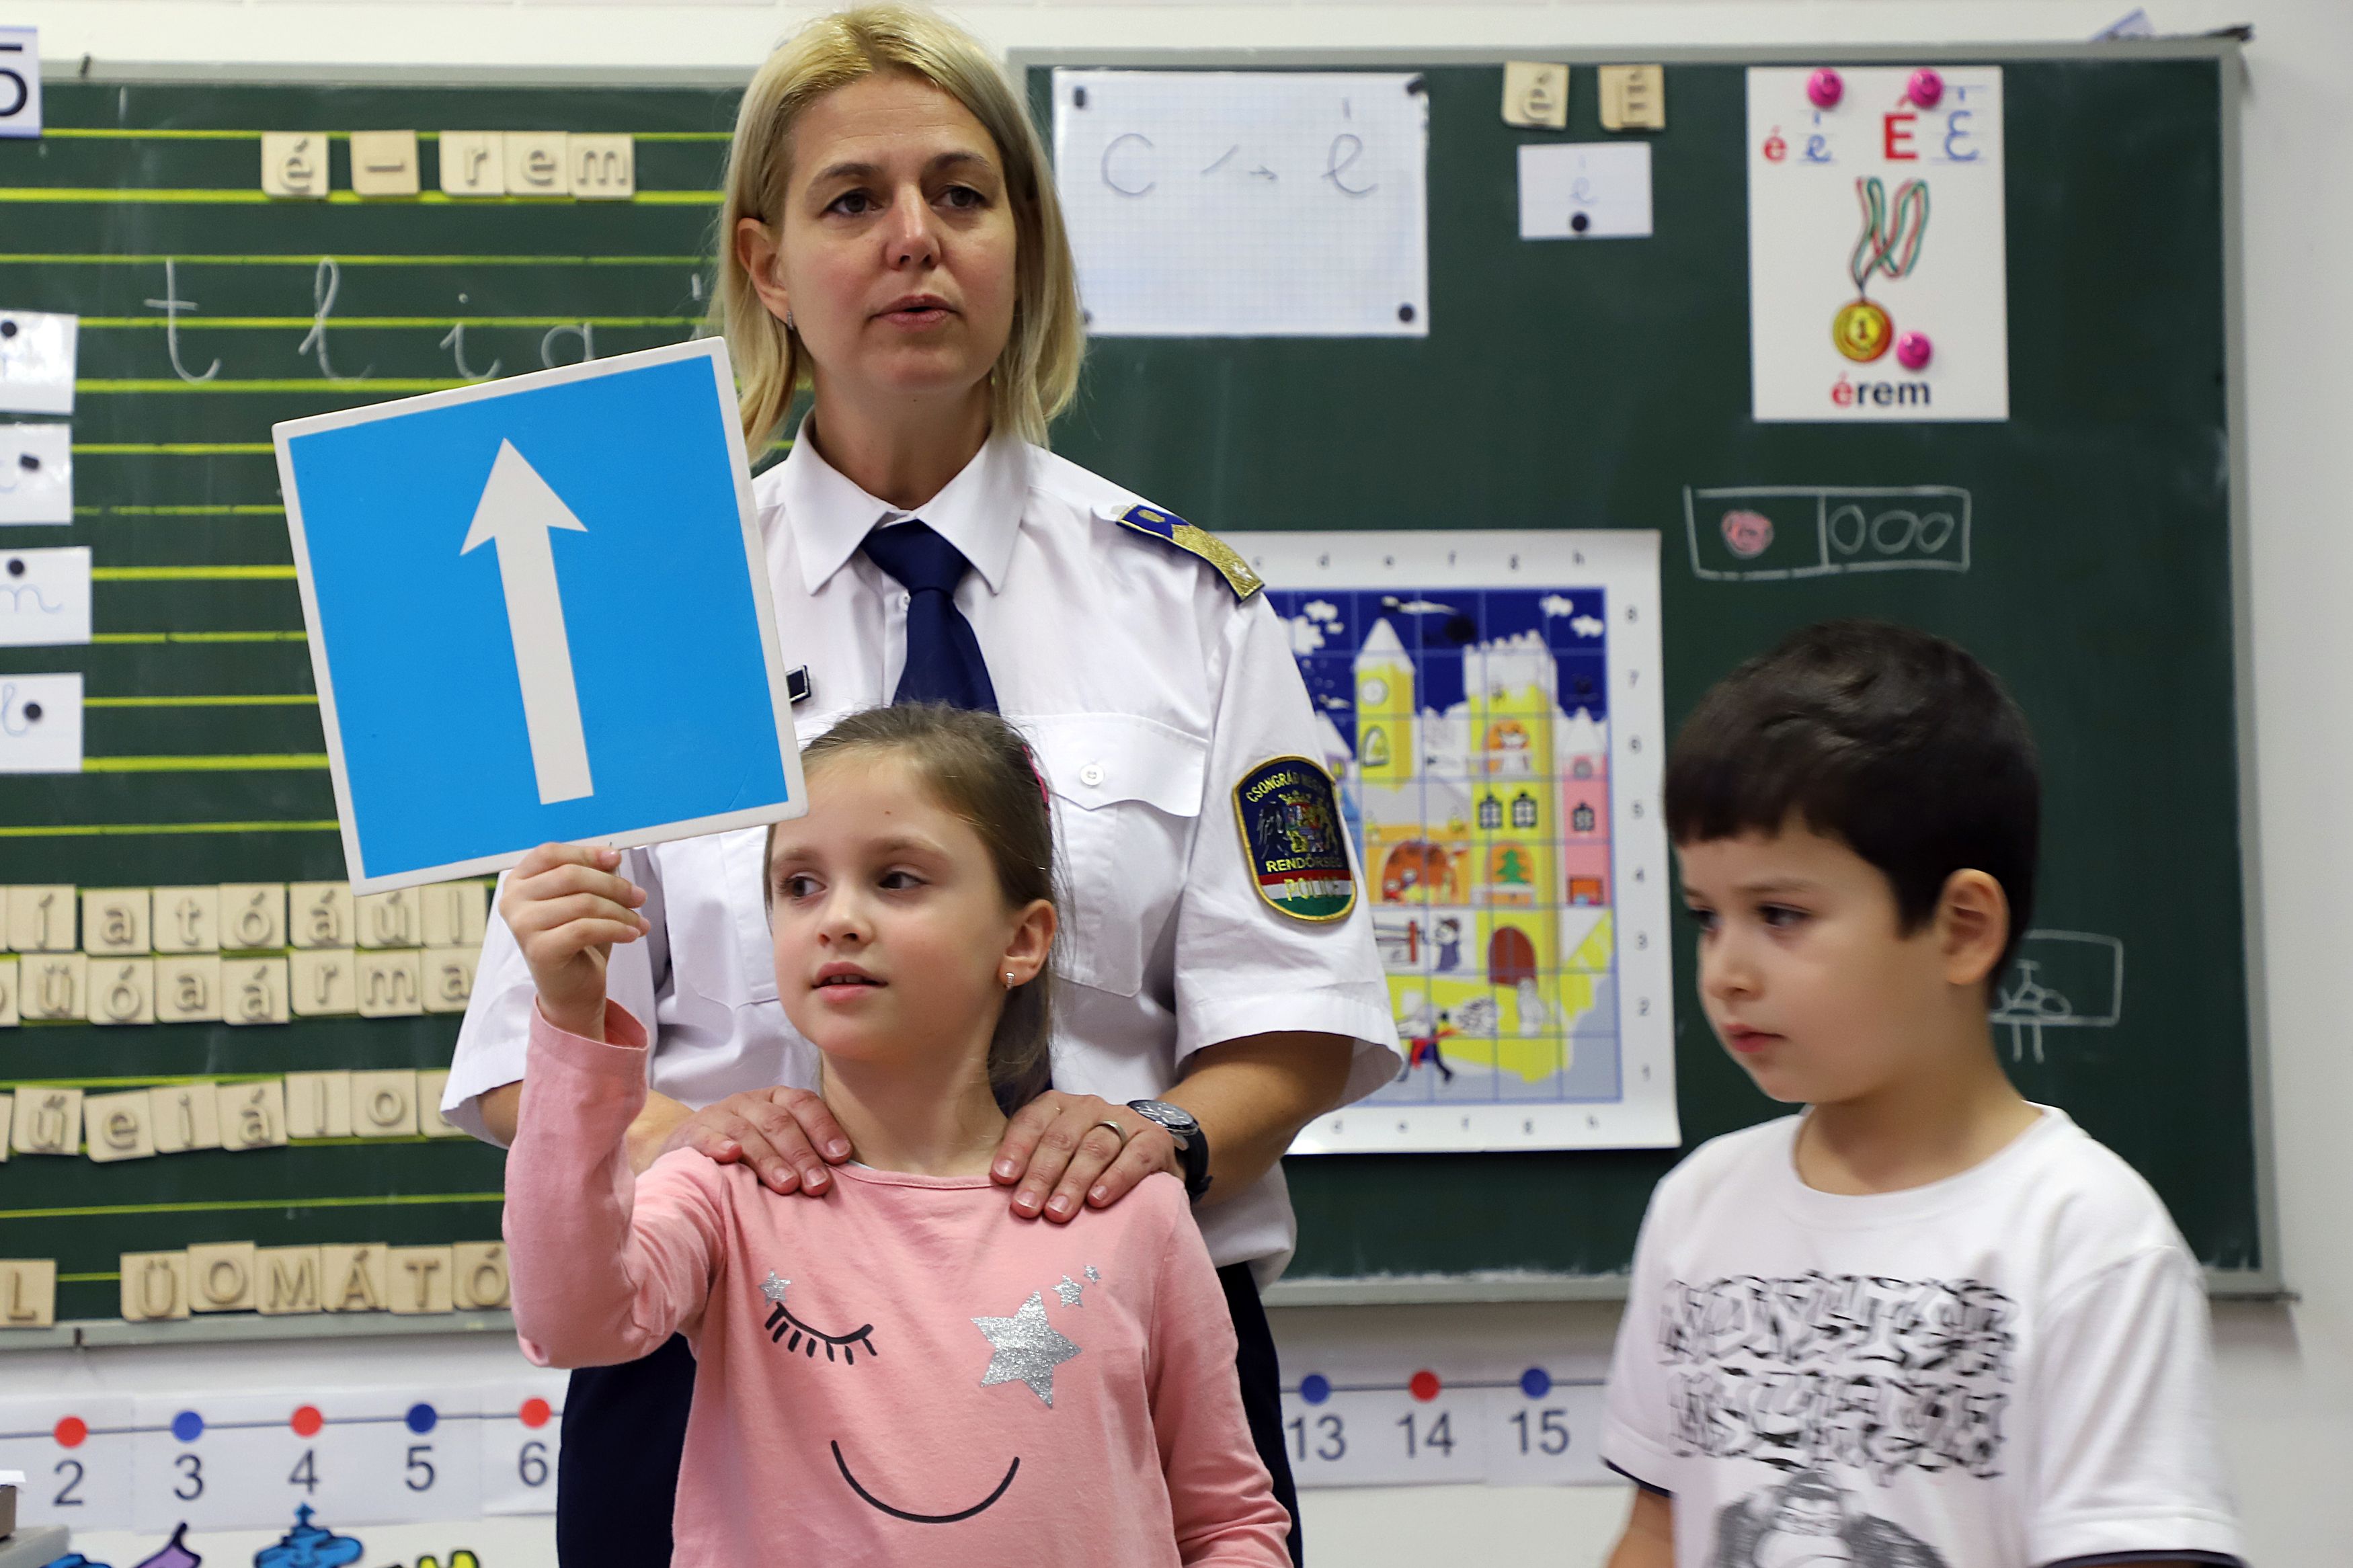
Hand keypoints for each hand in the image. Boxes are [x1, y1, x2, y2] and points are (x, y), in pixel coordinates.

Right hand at [500, 843, 649, 1038]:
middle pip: (570, 875)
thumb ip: (592, 875)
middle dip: (613, 885)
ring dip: (620, 911)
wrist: (572, 989)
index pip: (550, 854)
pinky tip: (632, 934)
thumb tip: (612, 858)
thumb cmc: (577, 940)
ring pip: (583, 902)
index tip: (617, 859)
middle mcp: (513, 901)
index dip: (586, 853)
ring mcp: (522, 926)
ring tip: (638, 921)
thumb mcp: (584, 899)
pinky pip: (585, 929)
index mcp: (519, 882)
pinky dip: (616, 929)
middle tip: (639, 896)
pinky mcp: (539, 950)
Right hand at [660, 1086, 852, 1196]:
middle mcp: (747, 1102)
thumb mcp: (777, 1149)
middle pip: (778, 1122)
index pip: (803, 1104)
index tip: (841, 1157)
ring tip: (787, 1185)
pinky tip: (731, 1156)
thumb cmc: (747, 1159)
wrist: (688, 1159)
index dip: (823, 1128)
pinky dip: (718, 1144)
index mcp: (775, 1099)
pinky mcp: (690, 1133)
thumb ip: (807, 1155)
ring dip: (768, 1159)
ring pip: (746, 1132)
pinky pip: (705, 1136)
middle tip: (818, 1185)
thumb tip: (845, 1177)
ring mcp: (717, 1115)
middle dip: (801, 1154)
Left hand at [993, 1092, 1179, 1221]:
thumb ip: (1029, 1166)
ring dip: (1073, 1182)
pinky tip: (1098, 1200)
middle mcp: (1089, 1107)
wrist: (1148, 1151)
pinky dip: (1115, 1179)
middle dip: (1041, 1175)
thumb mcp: (1057, 1155)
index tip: (1001, 1179)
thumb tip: (994, 1195)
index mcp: (1059, 1105)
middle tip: (1026, 1209)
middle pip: (1061, 1137)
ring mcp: (1124, 1119)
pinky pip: (1134, 1157)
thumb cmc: (1086, 1160)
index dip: (1015, 1149)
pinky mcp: (1154, 1139)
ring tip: (1057, 1213)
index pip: (1032, 1121)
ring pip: (1094, 1147)